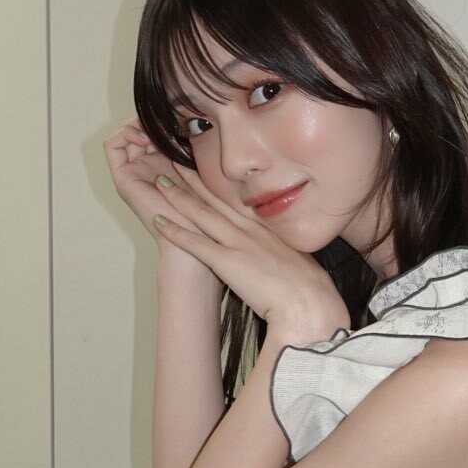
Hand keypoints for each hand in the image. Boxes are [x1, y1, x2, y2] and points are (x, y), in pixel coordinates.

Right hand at [103, 118, 204, 246]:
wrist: (196, 239)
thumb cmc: (208, 211)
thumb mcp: (205, 169)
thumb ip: (196, 147)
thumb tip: (195, 117)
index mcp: (165, 164)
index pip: (156, 129)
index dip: (163, 118)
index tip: (179, 119)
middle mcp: (146, 167)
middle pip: (140, 128)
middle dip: (151, 118)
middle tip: (167, 120)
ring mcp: (133, 172)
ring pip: (125, 133)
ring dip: (139, 123)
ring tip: (157, 129)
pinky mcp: (122, 178)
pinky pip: (112, 145)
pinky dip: (125, 133)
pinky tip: (146, 137)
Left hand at [152, 169, 349, 334]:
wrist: (310, 304)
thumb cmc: (310, 292)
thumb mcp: (299, 265)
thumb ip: (285, 258)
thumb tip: (284, 262)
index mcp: (269, 231)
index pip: (238, 203)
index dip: (219, 187)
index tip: (206, 173)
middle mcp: (252, 231)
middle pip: (217, 200)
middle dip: (195, 180)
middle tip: (176, 163)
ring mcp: (239, 244)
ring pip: (202, 214)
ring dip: (179, 197)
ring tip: (161, 182)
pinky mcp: (228, 262)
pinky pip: (195, 243)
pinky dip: (175, 231)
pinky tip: (157, 221)